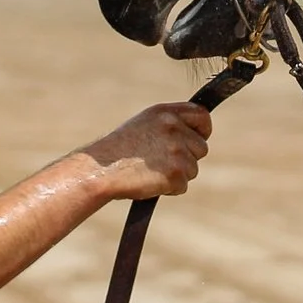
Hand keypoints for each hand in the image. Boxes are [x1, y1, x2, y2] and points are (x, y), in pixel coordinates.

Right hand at [80, 102, 211, 198]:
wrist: (99, 171)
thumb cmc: (119, 151)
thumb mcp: (144, 125)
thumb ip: (170, 125)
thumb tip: (196, 135)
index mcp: (165, 113)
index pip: (202, 115)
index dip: (203, 130)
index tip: (198, 138)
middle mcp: (174, 128)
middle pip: (201, 147)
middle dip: (187, 158)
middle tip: (162, 163)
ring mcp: (176, 151)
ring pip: (193, 169)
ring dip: (177, 175)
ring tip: (150, 172)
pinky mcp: (175, 173)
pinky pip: (182, 186)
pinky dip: (169, 189)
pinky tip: (149, 182)